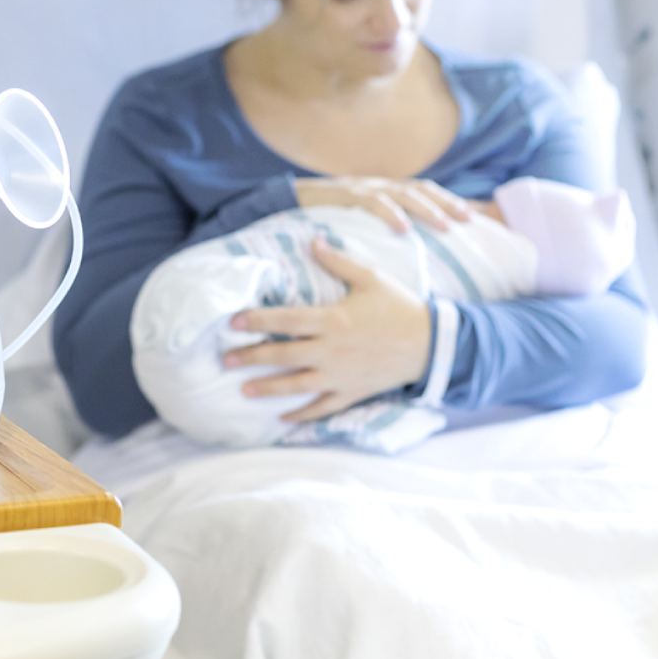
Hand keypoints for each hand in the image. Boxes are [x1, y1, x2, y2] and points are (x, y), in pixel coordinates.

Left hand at [222, 239, 431, 421]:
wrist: (433, 345)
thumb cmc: (400, 307)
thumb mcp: (370, 278)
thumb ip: (337, 261)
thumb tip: (313, 240)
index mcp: (333, 319)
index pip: (285, 321)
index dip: (256, 321)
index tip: (233, 322)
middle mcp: (332, 350)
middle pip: (283, 356)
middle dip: (251, 357)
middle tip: (224, 359)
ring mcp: (341, 375)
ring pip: (296, 386)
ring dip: (267, 388)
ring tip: (242, 390)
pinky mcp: (352, 393)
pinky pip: (322, 407)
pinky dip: (302, 414)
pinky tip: (282, 417)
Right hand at [294, 176, 471, 233]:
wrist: (284, 201)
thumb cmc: (323, 216)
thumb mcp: (358, 219)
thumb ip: (380, 225)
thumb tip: (408, 245)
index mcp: (384, 191)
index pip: (423, 191)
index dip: (448, 201)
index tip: (473, 216)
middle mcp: (378, 186)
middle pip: (421, 190)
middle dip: (447, 204)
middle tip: (468, 220)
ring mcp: (362, 188)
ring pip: (403, 194)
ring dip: (427, 210)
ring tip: (445, 225)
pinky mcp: (344, 195)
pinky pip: (371, 203)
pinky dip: (390, 214)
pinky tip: (403, 228)